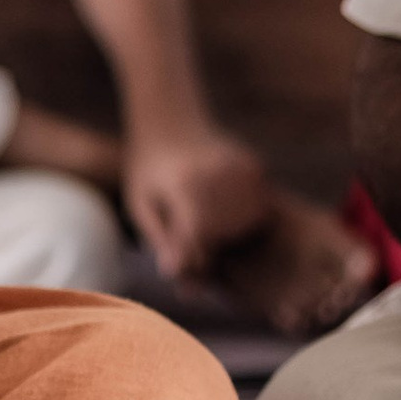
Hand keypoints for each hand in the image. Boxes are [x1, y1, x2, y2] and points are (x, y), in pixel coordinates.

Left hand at [122, 127, 275, 281]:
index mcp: (185, 186)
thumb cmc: (148, 171)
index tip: (181, 276)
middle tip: (192, 250)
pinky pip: (259, 210)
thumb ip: (161, 239)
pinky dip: (244, 218)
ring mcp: (241, 169)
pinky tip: (222, 210)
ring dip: (229, 237)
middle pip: (224, 237)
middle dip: (208, 252)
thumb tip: (174, 274)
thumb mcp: (141, 205)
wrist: (170, 123)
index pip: (197, 240)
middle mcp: (218, 176)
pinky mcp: (256, 166)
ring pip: (247, 228)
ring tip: (205, 226)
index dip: (190, 262)